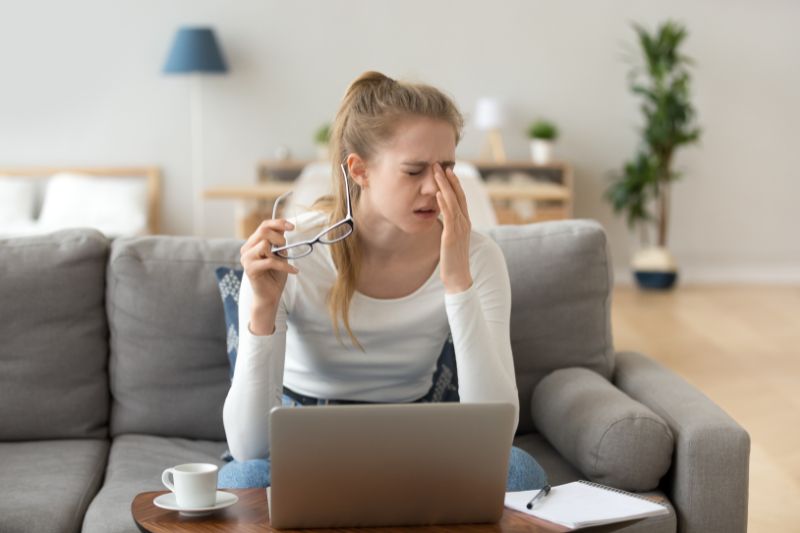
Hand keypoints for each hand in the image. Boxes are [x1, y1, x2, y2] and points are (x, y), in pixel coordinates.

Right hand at [239, 218, 298, 309]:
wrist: (269, 296)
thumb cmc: (275, 275)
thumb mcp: (280, 255)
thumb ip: (279, 242)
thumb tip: (285, 227)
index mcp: (253, 243)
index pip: (264, 225)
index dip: (278, 223)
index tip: (292, 227)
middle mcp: (246, 248)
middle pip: (263, 231)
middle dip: (279, 237)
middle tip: (286, 247)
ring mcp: (246, 258)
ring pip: (264, 244)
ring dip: (279, 252)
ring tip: (285, 260)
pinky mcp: (250, 269)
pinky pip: (270, 261)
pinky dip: (284, 266)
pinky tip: (294, 270)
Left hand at [433, 163, 472, 293]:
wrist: (458, 278)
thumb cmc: (453, 260)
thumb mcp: (452, 239)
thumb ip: (449, 227)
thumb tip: (442, 217)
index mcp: (465, 222)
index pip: (461, 198)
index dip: (454, 183)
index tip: (447, 170)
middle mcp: (465, 223)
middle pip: (458, 195)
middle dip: (449, 179)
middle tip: (440, 164)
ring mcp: (460, 229)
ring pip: (453, 202)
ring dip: (444, 186)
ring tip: (437, 172)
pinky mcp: (452, 236)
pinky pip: (449, 216)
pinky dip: (443, 203)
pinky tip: (437, 194)